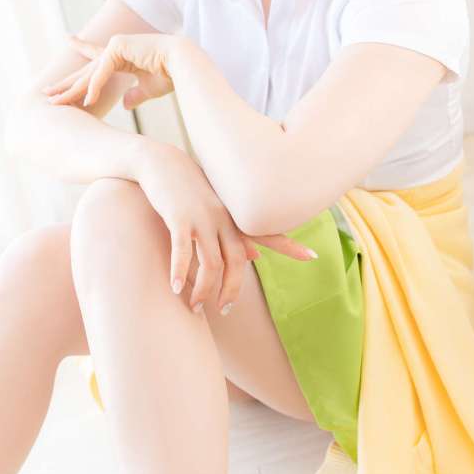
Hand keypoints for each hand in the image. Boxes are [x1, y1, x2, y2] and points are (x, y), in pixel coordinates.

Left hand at [42, 33, 175, 109]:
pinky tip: (87, 103)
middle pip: (86, 70)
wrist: (183, 66)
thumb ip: (134, 95)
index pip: (96, 56)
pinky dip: (94, 88)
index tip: (69, 38)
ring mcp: (115, 45)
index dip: (81, 48)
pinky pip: (101, 73)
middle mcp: (116, 48)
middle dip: (67, 84)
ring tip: (54, 102)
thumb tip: (125, 104)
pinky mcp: (118, 47)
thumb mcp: (148, 89)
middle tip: (46, 92)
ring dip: (71, 90)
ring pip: (89, 73)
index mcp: (122, 55)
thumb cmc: (170, 75)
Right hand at [136, 139, 316, 315]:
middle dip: (232, 290)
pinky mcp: (179, 218)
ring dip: (204, 289)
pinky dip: (180, 272)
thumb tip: (255, 257)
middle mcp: (223, 218)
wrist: (160, 162)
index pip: (268, 233)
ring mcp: (202, 218)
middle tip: (224, 310)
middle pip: (237, 262)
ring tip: (195, 307)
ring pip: (211, 263)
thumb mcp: (215, 209)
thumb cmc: (188, 188)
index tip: (313, 256)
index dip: (290, 246)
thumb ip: (235, 234)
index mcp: (234, 217)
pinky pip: (183, 251)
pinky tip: (176, 288)